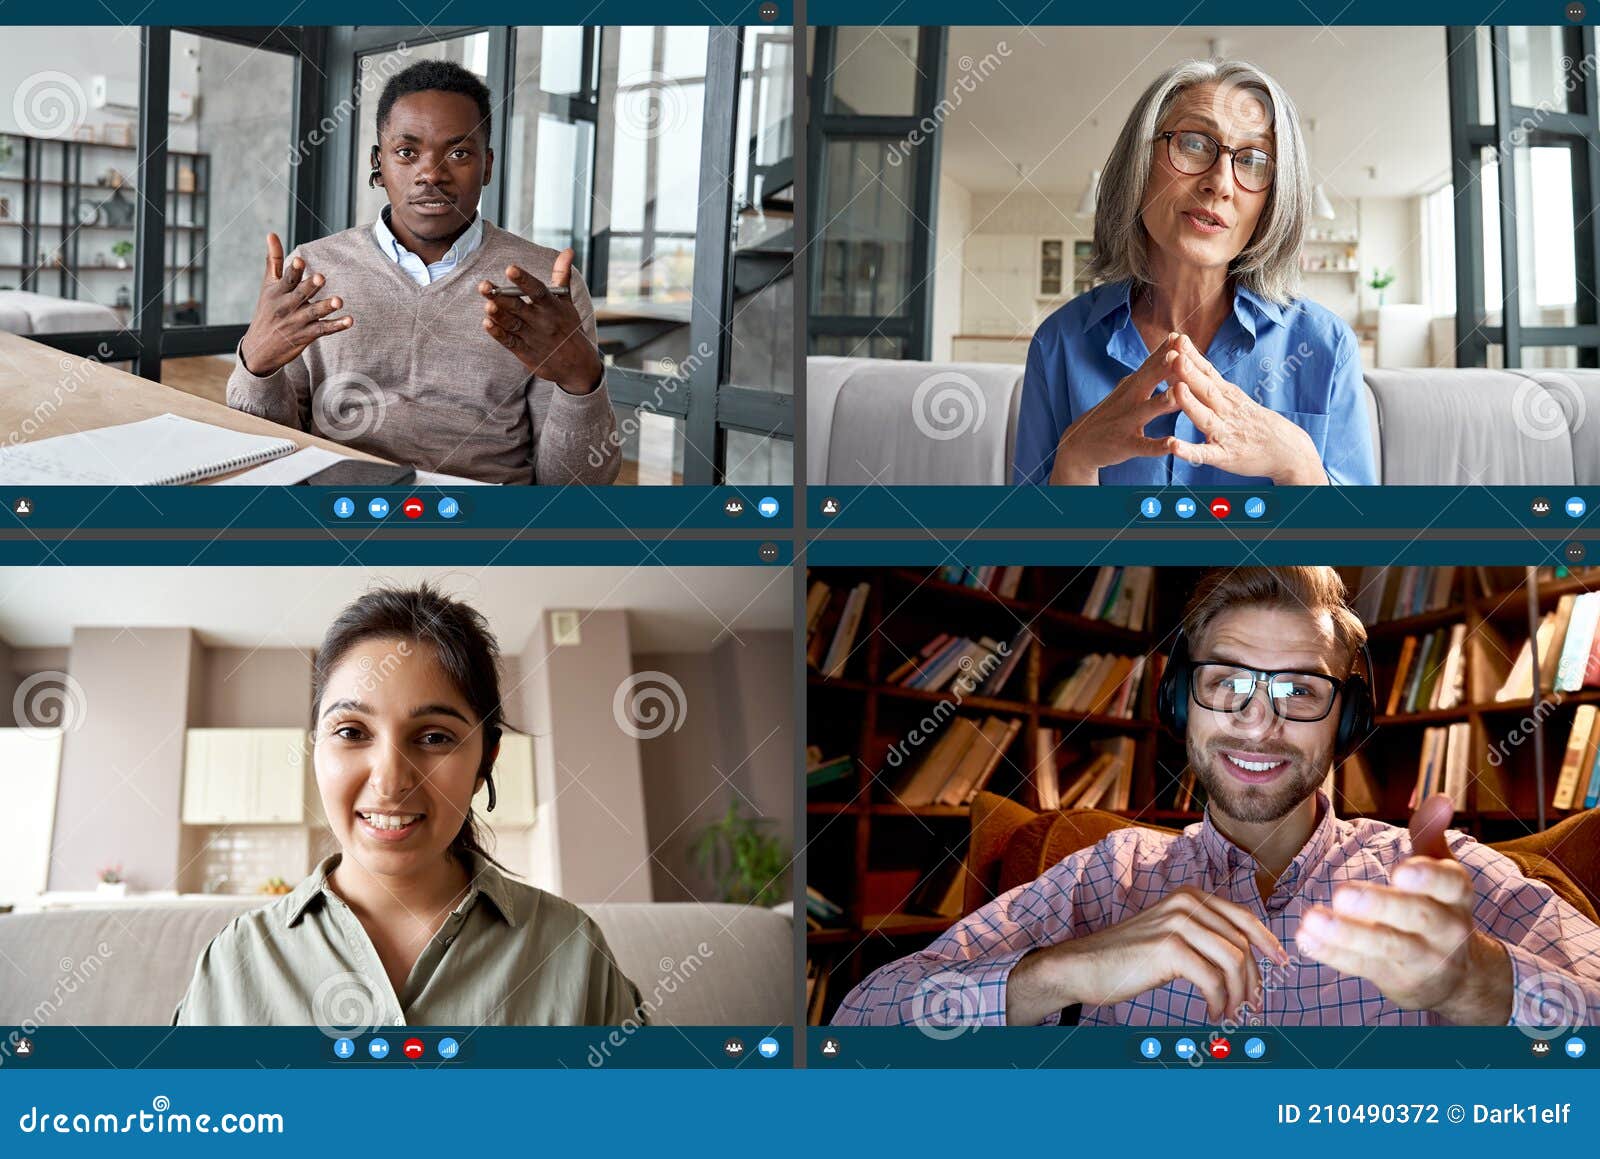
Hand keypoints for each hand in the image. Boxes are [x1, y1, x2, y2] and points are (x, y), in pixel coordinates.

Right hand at [239, 233, 352, 376]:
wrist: (259, 349)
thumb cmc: (266, 311)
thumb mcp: (267, 286)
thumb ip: (274, 260)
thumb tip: (272, 234)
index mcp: (277, 292)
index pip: (287, 279)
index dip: (294, 270)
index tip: (301, 261)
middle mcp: (286, 306)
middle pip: (300, 294)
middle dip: (310, 286)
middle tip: (321, 278)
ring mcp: (296, 322)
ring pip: (313, 313)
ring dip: (326, 307)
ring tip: (339, 301)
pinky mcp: (306, 335)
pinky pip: (323, 330)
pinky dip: (336, 325)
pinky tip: (349, 320)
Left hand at [479, 249, 603, 394]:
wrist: (578, 365)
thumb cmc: (569, 328)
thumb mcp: (568, 302)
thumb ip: (562, 276)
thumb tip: (568, 250)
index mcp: (553, 307)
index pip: (537, 291)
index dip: (523, 280)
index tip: (510, 268)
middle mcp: (542, 321)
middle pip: (519, 307)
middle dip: (501, 296)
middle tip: (484, 285)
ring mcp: (533, 338)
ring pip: (512, 324)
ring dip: (499, 315)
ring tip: (488, 305)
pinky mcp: (525, 352)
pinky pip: (510, 342)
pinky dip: (498, 333)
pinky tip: (487, 323)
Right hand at [1007, 885, 1289, 1024]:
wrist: (1081, 966)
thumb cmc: (1125, 957)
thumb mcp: (1168, 935)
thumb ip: (1200, 936)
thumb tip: (1243, 959)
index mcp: (1188, 896)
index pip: (1243, 916)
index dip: (1266, 941)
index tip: (1280, 963)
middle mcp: (1186, 903)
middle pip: (1242, 943)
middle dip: (1253, 979)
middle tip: (1253, 1005)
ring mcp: (1177, 923)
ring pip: (1233, 961)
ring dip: (1238, 994)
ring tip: (1230, 1013)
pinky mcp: (1169, 948)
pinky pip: (1213, 980)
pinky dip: (1220, 1002)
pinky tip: (1212, 1013)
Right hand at [1048, 333, 1184, 483]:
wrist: (1079, 444)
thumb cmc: (1111, 414)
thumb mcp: (1127, 389)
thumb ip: (1148, 372)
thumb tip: (1170, 349)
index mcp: (1133, 385)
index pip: (1150, 364)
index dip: (1165, 350)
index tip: (1181, 336)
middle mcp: (1130, 399)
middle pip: (1148, 380)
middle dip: (1164, 366)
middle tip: (1180, 352)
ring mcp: (1127, 422)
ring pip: (1147, 411)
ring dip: (1162, 402)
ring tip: (1177, 394)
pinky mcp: (1125, 444)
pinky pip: (1143, 446)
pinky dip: (1157, 445)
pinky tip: (1171, 444)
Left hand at [1165, 334, 1327, 483]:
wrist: (1289, 451)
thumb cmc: (1258, 424)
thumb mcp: (1237, 400)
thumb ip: (1214, 385)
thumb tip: (1191, 364)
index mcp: (1229, 396)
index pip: (1208, 372)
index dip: (1191, 356)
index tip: (1175, 339)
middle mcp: (1227, 411)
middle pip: (1206, 388)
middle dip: (1188, 371)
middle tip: (1172, 354)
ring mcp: (1226, 433)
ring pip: (1205, 417)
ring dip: (1190, 403)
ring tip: (1176, 389)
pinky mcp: (1225, 457)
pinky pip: (1205, 454)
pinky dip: (1189, 451)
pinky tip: (1174, 446)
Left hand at [1296, 794, 1511, 1023]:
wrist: (1456, 976)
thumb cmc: (1438, 906)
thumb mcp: (1441, 870)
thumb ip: (1431, 833)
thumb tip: (1439, 797)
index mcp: (1456, 895)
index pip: (1450, 885)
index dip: (1429, 878)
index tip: (1401, 870)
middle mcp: (1447, 928)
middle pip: (1417, 916)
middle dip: (1380, 905)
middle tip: (1342, 894)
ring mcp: (1423, 958)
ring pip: (1388, 947)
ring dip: (1348, 934)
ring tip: (1312, 919)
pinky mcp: (1397, 979)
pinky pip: (1364, 967)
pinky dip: (1334, 955)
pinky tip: (1305, 940)